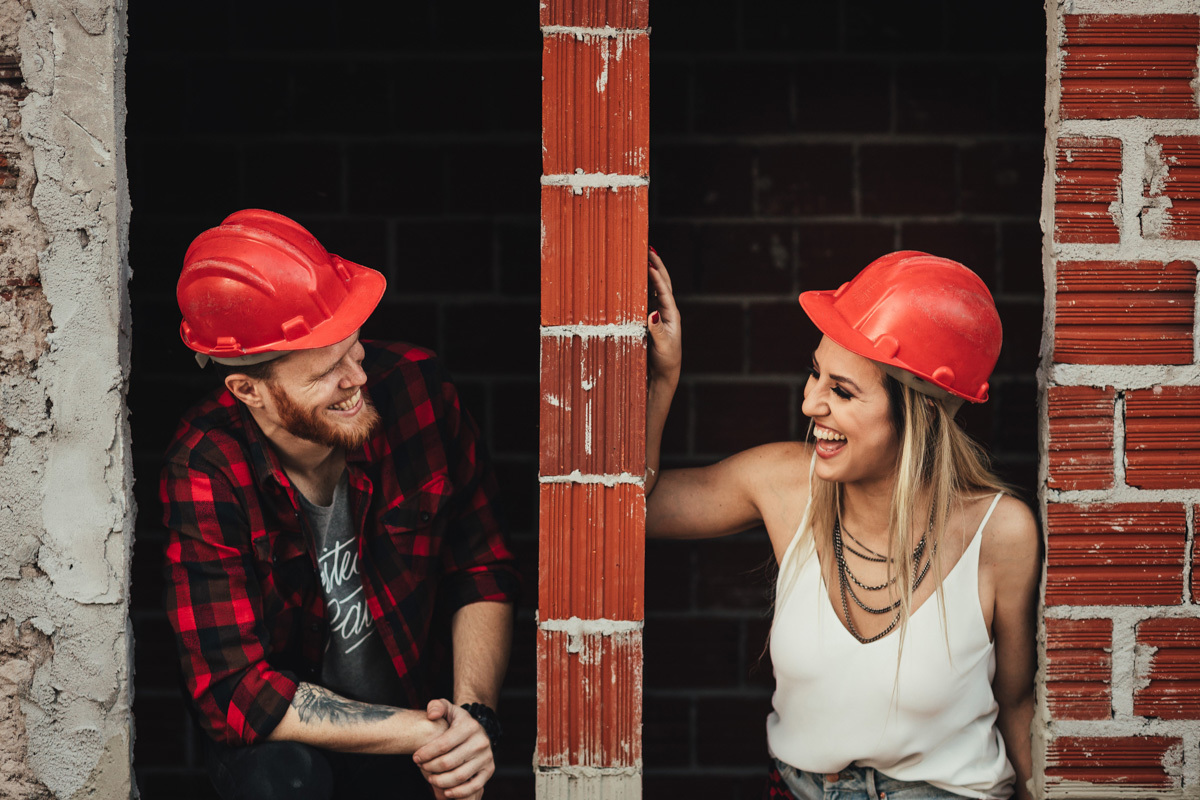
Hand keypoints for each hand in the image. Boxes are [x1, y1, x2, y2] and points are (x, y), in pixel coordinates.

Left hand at [413, 699, 493, 799]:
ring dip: (440, 781)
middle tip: (421, 768)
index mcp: (469, 726)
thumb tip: (432, 716)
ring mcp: (486, 757)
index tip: (415, 758)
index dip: (426, 753)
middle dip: (430, 767)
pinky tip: (446, 791)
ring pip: (459, 776)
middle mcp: (481, 741)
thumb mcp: (448, 708)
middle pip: (449, 762)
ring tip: (430, 778)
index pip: (443, 744)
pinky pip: (473, 786)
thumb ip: (436, 706)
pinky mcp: (489, 769)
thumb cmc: (457, 721)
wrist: (478, 730)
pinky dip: (458, 792)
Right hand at [648, 248, 681, 381]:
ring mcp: (658, 314)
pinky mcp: (650, 320)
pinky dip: (642, 285)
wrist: (663, 375)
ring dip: (650, 271)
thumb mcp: (663, 347)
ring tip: (643, 256)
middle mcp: (666, 311)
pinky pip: (646, 297)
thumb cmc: (665, 361)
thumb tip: (652, 312)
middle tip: (648, 248)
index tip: (649, 262)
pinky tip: (636, 277)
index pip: (665, 291)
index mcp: (672, 315)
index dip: (657, 276)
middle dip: (656, 265)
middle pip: (662, 283)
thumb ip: (658, 330)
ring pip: (654, 288)